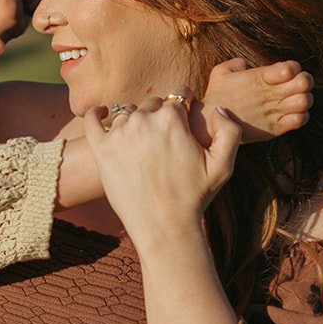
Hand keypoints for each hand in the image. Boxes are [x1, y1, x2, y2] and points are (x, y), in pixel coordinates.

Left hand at [82, 89, 241, 251]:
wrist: (164, 227)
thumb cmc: (194, 197)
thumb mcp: (224, 166)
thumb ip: (230, 131)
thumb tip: (217, 107)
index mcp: (173, 118)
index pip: (178, 96)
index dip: (184, 108)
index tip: (184, 121)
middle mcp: (144, 120)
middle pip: (152, 104)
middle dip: (159, 116)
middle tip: (164, 140)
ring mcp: (119, 134)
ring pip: (127, 113)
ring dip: (134, 121)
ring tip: (141, 142)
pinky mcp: (101, 148)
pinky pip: (92, 119)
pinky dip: (96, 113)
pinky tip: (102, 114)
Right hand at [200, 58, 313, 142]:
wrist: (209, 124)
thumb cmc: (216, 95)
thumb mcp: (221, 71)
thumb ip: (238, 63)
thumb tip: (248, 65)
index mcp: (260, 77)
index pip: (291, 67)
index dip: (293, 68)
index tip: (286, 72)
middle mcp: (270, 94)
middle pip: (304, 82)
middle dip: (304, 80)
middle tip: (297, 84)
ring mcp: (273, 113)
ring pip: (305, 101)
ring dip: (304, 98)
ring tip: (295, 99)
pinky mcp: (274, 129)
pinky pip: (300, 121)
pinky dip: (301, 115)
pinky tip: (291, 113)